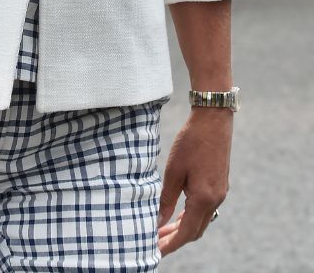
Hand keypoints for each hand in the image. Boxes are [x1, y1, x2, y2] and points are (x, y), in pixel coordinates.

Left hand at [157, 107, 232, 254]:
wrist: (213, 122)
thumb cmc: (190, 143)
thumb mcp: (173, 171)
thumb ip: (166, 198)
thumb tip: (158, 221)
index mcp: (204, 198)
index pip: (187, 231)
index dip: (171, 244)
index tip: (156, 251)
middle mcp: (215, 199)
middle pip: (195, 230)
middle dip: (175, 240)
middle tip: (154, 244)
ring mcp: (220, 194)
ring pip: (201, 221)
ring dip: (182, 229)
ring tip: (161, 233)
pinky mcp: (219, 186)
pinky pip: (205, 210)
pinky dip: (190, 218)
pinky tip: (176, 216)